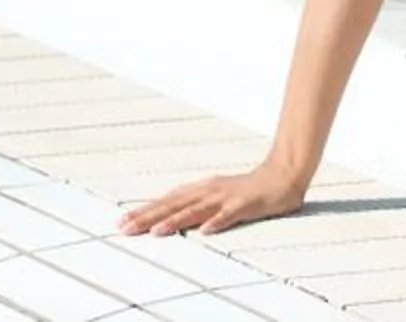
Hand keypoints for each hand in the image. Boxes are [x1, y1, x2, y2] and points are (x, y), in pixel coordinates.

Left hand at [120, 161, 306, 236]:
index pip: (168, 201)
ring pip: (197, 210)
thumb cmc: (249, 188)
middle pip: (175, 205)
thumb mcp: (216, 195)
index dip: (144, 211)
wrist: (284, 174)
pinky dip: (218, 222)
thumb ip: (194, 204)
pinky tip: (206, 231)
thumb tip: (167, 214)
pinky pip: (231, 214)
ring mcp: (228, 197)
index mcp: (201, 189)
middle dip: (149, 217)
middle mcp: (210, 191)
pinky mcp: (247, 203)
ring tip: (156, 232)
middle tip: (124, 228)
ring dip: (176, 220)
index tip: (121, 222)